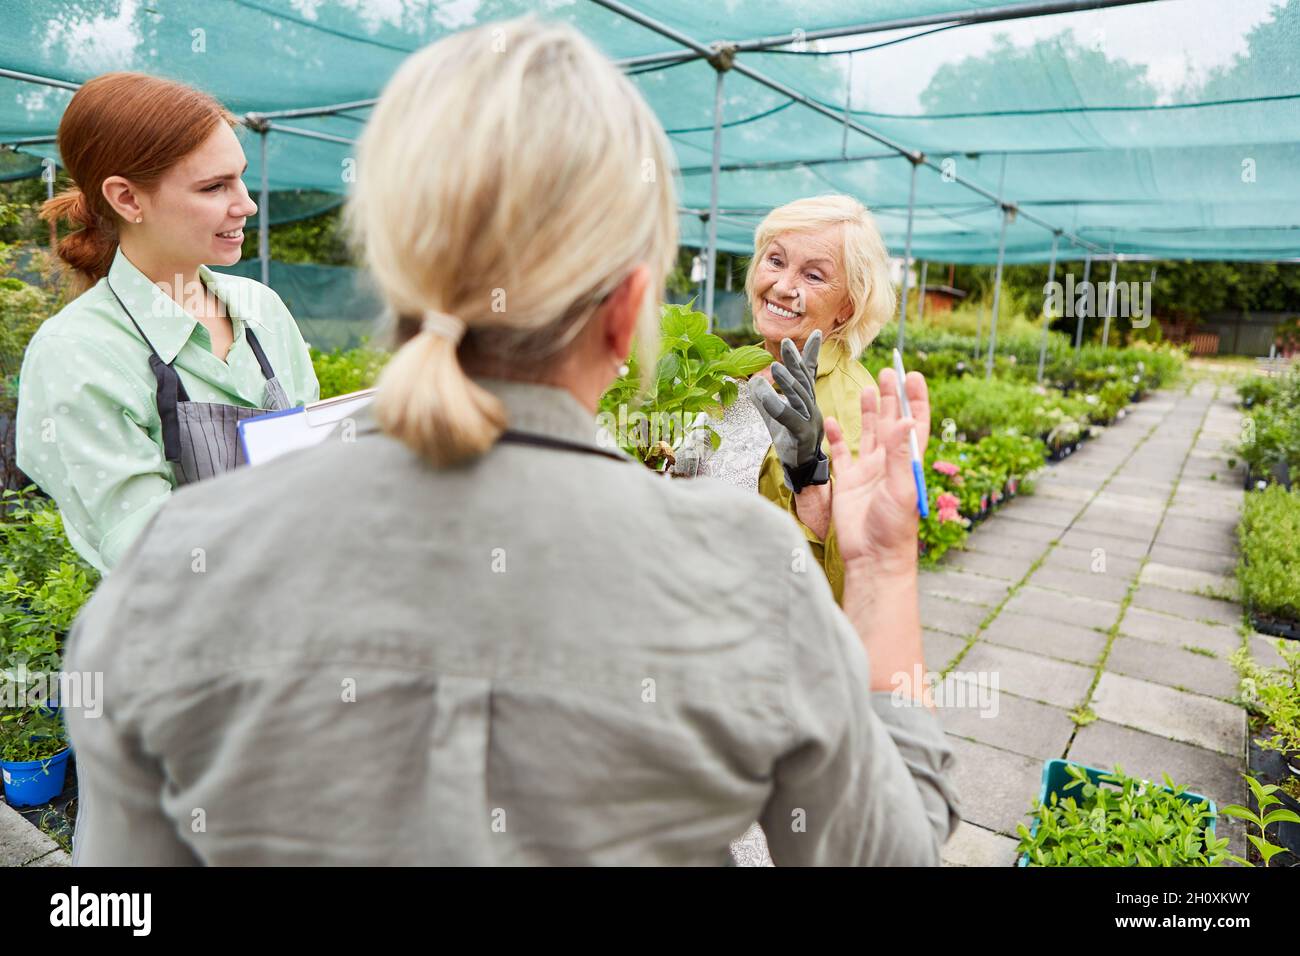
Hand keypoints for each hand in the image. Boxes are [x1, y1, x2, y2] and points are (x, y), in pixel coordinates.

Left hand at [750, 331, 826, 489]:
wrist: (800, 469)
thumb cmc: (791, 441)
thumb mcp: (775, 416)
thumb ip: (765, 399)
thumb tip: (753, 381)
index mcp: (807, 402)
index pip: (810, 375)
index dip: (811, 355)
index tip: (816, 333)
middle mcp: (811, 408)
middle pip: (804, 381)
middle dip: (796, 361)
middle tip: (786, 343)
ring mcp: (809, 422)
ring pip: (800, 398)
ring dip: (787, 381)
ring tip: (774, 367)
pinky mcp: (802, 436)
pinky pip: (790, 418)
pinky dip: (778, 405)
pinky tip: (766, 394)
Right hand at [824, 367, 929, 577]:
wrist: (872, 556)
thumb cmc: (893, 528)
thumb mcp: (901, 488)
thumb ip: (901, 454)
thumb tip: (906, 421)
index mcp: (907, 462)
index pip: (914, 424)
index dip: (915, 400)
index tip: (912, 376)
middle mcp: (888, 463)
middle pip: (890, 422)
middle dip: (891, 397)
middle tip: (888, 372)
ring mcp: (868, 472)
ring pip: (867, 434)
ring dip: (868, 412)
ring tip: (867, 390)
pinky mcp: (847, 482)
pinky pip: (841, 455)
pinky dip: (836, 438)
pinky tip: (831, 421)